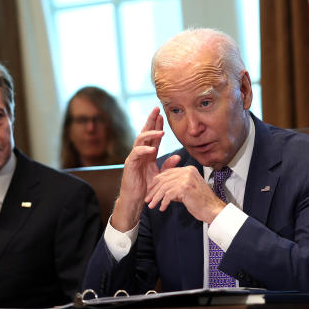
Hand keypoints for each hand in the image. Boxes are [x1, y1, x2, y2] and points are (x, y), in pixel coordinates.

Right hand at [110, 107, 174, 231]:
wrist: (136, 200)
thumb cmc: (147, 188)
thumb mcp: (160, 175)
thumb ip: (168, 166)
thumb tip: (178, 156)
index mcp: (148, 154)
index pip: (153, 136)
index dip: (157, 125)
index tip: (163, 114)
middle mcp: (140, 153)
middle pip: (145, 133)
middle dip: (151, 121)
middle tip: (157, 109)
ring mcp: (134, 158)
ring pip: (140, 140)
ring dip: (150, 134)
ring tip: (160, 132)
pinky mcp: (130, 165)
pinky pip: (135, 154)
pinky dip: (143, 150)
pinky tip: (151, 148)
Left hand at [145, 165, 226, 223]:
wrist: (212, 209)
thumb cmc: (200, 202)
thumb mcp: (186, 190)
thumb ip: (175, 186)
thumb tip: (160, 189)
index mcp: (188, 169)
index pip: (167, 173)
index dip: (156, 182)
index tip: (150, 191)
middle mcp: (188, 171)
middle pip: (164, 179)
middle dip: (154, 190)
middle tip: (147, 199)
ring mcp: (187, 178)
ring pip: (165, 187)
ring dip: (156, 198)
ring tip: (151, 205)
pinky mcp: (185, 187)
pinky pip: (168, 194)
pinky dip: (163, 202)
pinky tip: (162, 208)